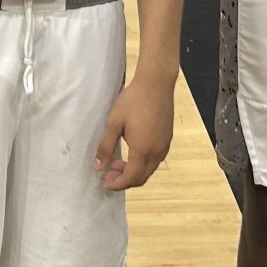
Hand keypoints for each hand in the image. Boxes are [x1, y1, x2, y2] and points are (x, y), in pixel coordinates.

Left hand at [93, 75, 173, 191]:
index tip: (105, 182)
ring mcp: (165, 145)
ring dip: (134, 171)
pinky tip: (133, 152)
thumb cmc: (133, 100)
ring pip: (150, 169)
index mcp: (143, 150)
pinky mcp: (168, 138)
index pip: (131, 178)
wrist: (156, 83)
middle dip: (125, 180)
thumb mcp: (114, 122)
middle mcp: (157, 152)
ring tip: (119, 161)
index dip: (117, 184)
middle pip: (142, 177)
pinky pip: (156, 159)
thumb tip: (98, 167)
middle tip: (109, 172)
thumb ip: (106, 147)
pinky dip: (143, 163)